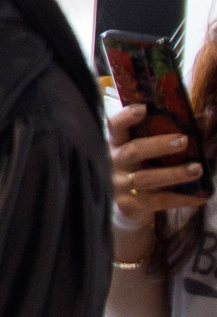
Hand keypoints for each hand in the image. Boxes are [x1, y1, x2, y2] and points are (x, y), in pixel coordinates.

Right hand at [109, 102, 204, 231]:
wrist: (123, 208)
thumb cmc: (137, 171)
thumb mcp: (140, 153)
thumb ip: (159, 137)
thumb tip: (202, 118)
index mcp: (115, 145)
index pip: (114, 127)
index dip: (125, 117)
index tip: (143, 108)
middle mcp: (113, 163)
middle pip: (133, 151)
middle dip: (159, 145)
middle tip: (184, 140)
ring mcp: (119, 185)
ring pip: (147, 177)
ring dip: (174, 173)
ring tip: (197, 169)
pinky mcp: (129, 205)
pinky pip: (158, 200)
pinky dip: (181, 198)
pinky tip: (199, 196)